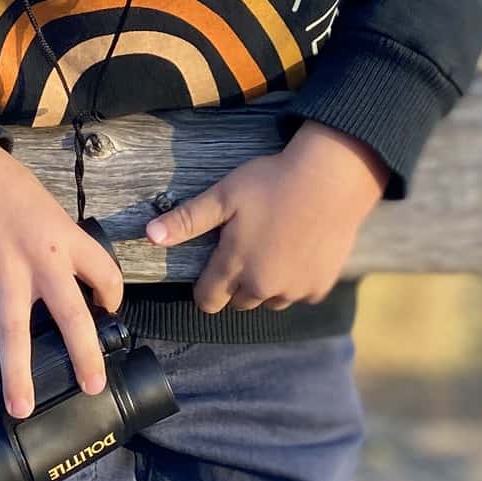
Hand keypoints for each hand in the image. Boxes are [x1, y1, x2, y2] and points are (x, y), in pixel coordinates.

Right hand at [0, 144, 123, 419]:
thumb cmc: (11, 191)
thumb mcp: (52, 213)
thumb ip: (64, 248)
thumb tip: (75, 286)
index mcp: (67, 239)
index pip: (106, 273)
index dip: (113, 297)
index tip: (108, 312)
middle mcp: (40, 259)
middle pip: (69, 314)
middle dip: (83, 355)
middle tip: (92, 387)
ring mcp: (3, 270)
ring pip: (13, 331)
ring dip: (16, 373)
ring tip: (20, 408)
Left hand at [143, 121, 390, 312]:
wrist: (332, 178)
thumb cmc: (273, 182)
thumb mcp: (224, 196)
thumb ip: (187, 220)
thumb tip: (149, 235)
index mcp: (235, 265)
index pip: (208, 300)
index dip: (204, 289)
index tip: (211, 270)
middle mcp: (264, 287)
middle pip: (239, 301)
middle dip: (236, 283)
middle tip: (246, 248)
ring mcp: (294, 290)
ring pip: (270, 300)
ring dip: (267, 285)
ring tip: (272, 249)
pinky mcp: (320, 287)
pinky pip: (300, 294)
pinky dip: (296, 281)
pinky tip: (298, 251)